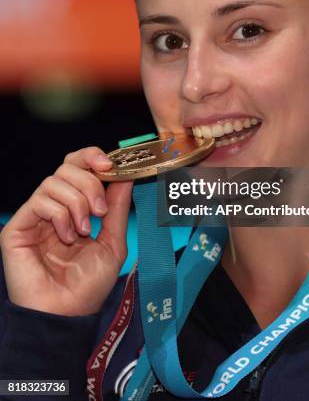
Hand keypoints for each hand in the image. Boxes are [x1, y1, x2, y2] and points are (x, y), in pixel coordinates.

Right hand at [0, 147, 132, 316]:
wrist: (67, 314)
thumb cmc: (88, 285)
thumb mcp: (112, 241)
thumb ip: (117, 207)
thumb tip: (126, 174)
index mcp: (75, 207)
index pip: (79, 166)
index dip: (93, 157)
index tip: (112, 165)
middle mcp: (54, 207)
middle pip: (67, 166)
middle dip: (90, 182)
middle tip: (100, 210)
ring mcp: (35, 216)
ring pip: (55, 180)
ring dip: (77, 203)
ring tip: (83, 231)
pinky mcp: (18, 227)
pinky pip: (41, 200)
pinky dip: (60, 215)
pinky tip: (67, 236)